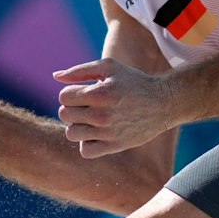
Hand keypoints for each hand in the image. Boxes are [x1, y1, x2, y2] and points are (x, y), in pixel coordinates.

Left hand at [55, 58, 175, 157]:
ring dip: (78, 126)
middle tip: (89, 106)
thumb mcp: (109, 67)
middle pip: (64, 115)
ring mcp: (107, 133)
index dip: (72, 93)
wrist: (163, 103)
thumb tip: (55, 76)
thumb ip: (80, 70)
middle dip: (73, 108)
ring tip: (92, 120)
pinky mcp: (114, 146)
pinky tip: (98, 134)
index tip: (86, 93)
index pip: (63, 97)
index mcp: (99, 93)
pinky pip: (85, 151)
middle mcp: (102, 115)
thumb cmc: (133, 82)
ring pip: (71, 133)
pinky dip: (87, 143)